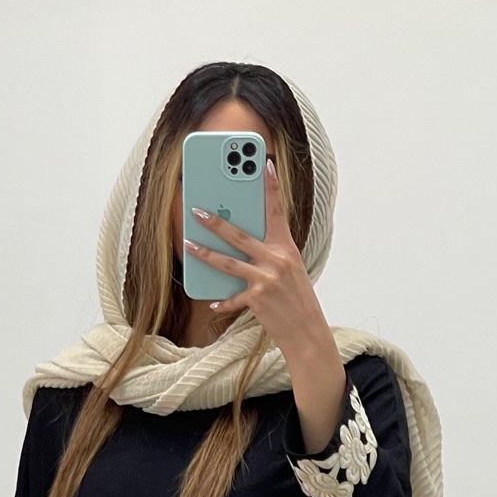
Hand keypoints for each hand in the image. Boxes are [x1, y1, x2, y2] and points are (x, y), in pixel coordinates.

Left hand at [185, 160, 344, 451]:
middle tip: (197, 209)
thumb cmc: (298, 300)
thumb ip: (271, 253)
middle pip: (240, 235)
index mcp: (287, 248)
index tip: (263, 164)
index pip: (277, 211)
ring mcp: (266, 280)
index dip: (269, 187)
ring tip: (189, 244)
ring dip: (205, 253)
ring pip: (228, 262)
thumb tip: (244, 241)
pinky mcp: (257, 300)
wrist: (308, 333)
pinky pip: (232, 297)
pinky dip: (221, 302)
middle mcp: (277, 260)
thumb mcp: (291, 270)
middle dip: (216, 221)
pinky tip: (210, 302)